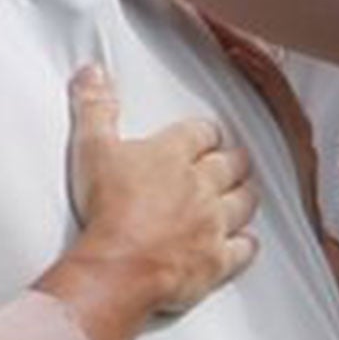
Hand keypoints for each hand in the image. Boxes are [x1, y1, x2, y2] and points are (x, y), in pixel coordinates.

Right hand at [64, 64, 257, 314]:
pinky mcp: (216, 260)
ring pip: (243, 202)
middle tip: (233, 160)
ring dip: (245, 195)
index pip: (201, 133)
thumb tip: (93, 73)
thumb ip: (95, 108)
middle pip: (230, 165)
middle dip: (233, 160)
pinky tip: (246, 243)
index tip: (205, 135)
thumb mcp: (92, 148)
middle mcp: (201, 186)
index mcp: (173, 155)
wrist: (119, 266)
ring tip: (244, 192)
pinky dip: (246, 245)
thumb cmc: (107, 210)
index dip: (205, 133)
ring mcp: (212, 223)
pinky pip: (243, 250)